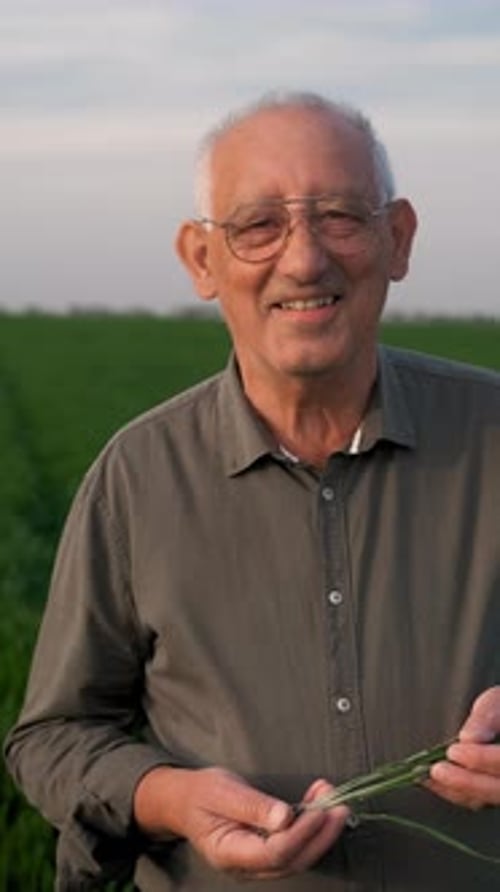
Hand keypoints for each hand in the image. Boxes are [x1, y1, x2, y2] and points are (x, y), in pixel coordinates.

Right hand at [134, 765, 347, 878]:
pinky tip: (319, 805)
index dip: (301, 832)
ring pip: (297, 857)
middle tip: (339, 804)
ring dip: (320, 831)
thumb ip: (251, 805)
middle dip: (320, 834)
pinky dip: (311, 828)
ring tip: (332, 799)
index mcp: (228, 852)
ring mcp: (256, 863)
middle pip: (292, 860)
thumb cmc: (200, 794)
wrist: (185, 801)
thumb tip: (285, 816)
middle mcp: (246, 866)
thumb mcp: (221, 791)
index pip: (274, 852)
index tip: (320, 807)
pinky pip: (293, 847)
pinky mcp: (265, 853)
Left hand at [426, 687, 499, 808]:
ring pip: (484, 799)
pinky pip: (474, 800)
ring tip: (425, 775)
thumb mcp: (496, 703)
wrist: (499, 719)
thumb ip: (485, 718)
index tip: (454, 750)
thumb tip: (468, 738)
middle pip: (497, 789)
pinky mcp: (491, 793)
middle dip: (465, 781)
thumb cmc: (499, 710)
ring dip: (453, 789)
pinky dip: (451, 792)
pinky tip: (430, 780)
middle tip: (436, 769)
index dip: (481, 759)